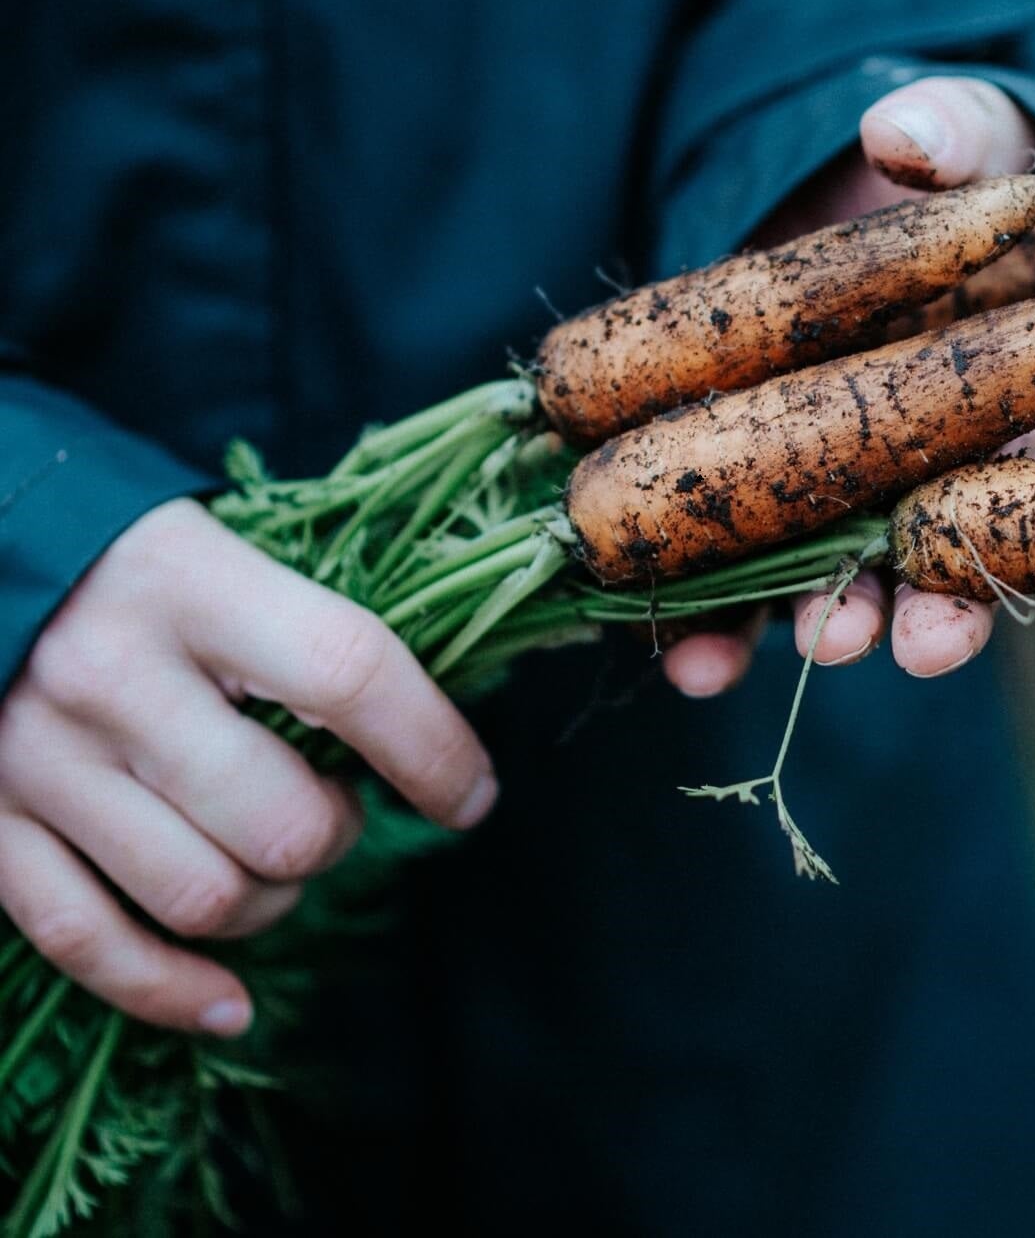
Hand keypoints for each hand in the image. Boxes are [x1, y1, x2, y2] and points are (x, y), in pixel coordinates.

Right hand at [0, 499, 496, 1034]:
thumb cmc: (131, 560)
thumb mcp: (226, 548)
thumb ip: (313, 624)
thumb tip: (437, 724)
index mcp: (190, 582)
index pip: (349, 675)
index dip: (433, 748)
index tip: (473, 793)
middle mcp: (111, 675)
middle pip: (281, 820)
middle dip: (341, 832)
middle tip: (341, 802)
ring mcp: (38, 761)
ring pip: (203, 896)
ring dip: (274, 899)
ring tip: (278, 851)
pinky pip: (87, 944)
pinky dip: (171, 990)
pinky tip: (230, 1004)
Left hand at [663, 76, 1034, 696]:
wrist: (792, 209)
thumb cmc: (907, 183)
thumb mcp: (946, 141)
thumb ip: (953, 132)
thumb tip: (905, 132)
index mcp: (1015, 402)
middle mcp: (934, 472)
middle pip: (955, 565)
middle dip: (949, 617)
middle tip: (932, 646)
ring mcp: (840, 498)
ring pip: (849, 588)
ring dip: (839, 627)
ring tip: (824, 645)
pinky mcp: (746, 507)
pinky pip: (733, 588)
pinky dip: (716, 634)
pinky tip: (695, 662)